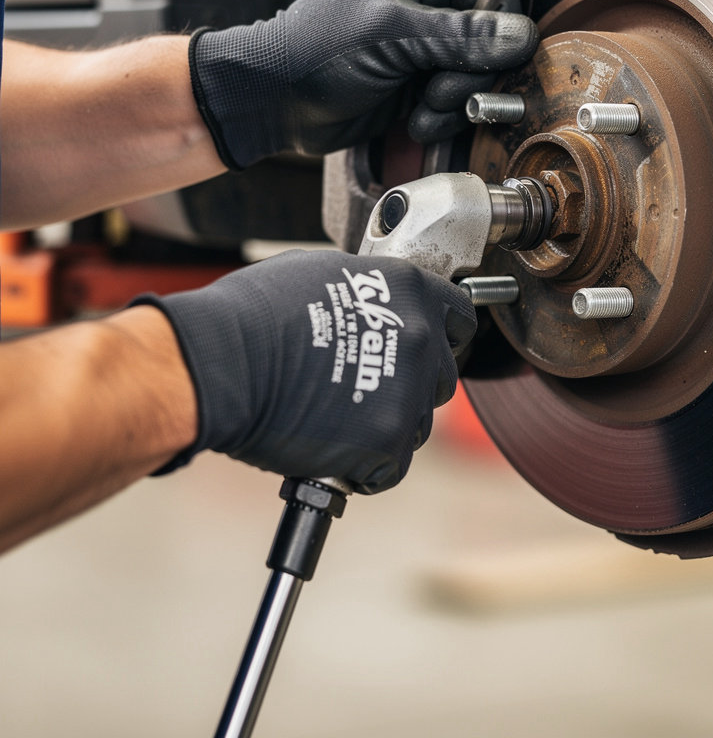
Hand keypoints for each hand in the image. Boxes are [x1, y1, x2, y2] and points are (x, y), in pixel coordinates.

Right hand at [135, 250, 474, 492]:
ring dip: (387, 426)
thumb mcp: (325, 273)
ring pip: (417, 424)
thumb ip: (369, 291)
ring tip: (339, 421)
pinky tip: (333, 453)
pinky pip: (390, 466)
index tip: (423, 345)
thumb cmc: (257, 312)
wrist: (224, 360)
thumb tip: (374, 304)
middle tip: (368, 387)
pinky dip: (366, 467)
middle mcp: (421, 340)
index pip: (459, 317)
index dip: (442, 333)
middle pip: (441, 375)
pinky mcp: (385, 443)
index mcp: (410, 292)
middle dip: (412, 384)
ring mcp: (407, 393)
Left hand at [189, 0, 538, 168]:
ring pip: (476, 74)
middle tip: (440, 89)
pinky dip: (443, 117)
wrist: (274, 103)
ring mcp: (422, 47)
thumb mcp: (392, 34)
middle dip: (470, 72)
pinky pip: (456, 101)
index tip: (494, 55)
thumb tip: (524, 35)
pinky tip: (415, 122)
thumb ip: (462, 35)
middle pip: (489, 37)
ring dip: (456, 100)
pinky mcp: (417, 84)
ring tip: (424, 107)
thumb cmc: (317, 49)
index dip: (498, 25)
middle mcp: (424, 3)